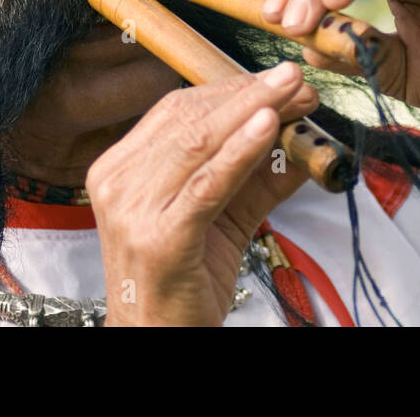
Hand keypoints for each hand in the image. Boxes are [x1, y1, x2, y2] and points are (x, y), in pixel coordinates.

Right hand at [87, 61, 315, 325]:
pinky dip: (240, 153)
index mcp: (120, 167)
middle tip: (296, 80)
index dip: (232, 88)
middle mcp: (117, 182)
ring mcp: (133, 211)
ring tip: (292, 94)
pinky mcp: (160, 240)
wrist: (158, 340)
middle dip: (249, 94)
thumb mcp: (222, 216)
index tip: (279, 81)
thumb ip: (256, 175)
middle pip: (189, 120)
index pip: (177, 110)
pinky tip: (268, 128)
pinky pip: (206, 186)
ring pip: (198, 145)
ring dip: (252, 112)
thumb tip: (302, 136)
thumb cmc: (183, 278)